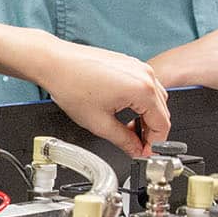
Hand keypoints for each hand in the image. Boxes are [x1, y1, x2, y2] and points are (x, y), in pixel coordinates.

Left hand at [29, 38, 170, 155]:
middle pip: (161, 111)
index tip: (145, 153)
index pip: (162, 124)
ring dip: (146, 117)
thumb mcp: (99, 123)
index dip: (155, 144)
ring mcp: (138, 66)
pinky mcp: (129, 63)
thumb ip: (124, 141)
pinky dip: (140, 102)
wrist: (55, 63)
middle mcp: (145, 75)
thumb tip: (135, 150)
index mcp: (143, 89)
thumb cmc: (71, 85)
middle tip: (136, 146)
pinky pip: (144, 87)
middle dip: (150, 132)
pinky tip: (125, 112)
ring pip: (154, 99)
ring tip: (128, 131)